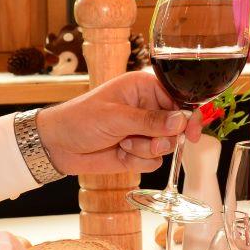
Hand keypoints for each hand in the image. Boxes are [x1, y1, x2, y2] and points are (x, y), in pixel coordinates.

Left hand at [34, 69, 188, 176]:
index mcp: (144, 88)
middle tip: (150, 142)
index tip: (192, 131)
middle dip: (164, 137)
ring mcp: (143, 131)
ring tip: (124, 144)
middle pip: (177, 125)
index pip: (178, 98)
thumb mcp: (116, 117)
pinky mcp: (137, 151)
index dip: (188, 115)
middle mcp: (147, 108)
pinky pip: (154, 161)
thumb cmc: (80, 119)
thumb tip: (181, 121)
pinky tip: (120, 154)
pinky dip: (139, 161)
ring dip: (146, 150)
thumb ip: (150, 121)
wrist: (57, 146)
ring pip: (166, 146)